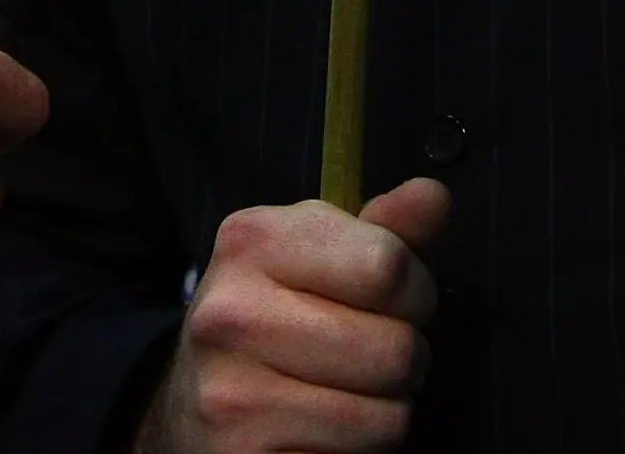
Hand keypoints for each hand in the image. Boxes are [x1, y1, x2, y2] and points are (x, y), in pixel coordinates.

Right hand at [134, 180, 448, 453]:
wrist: (191, 404)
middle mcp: (230, 314)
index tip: (395, 300)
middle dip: (406, 358)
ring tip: (347, 395)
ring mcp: (229, 394)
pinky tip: (322, 432)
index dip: (415, 289)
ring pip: (387, 418)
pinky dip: (356, 453)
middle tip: (371, 356)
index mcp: (253, 240)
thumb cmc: (281, 317)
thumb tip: (433, 196)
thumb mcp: (326, 256)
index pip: (387, 266)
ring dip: (385, 414)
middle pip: (395, 349)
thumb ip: (389, 229)